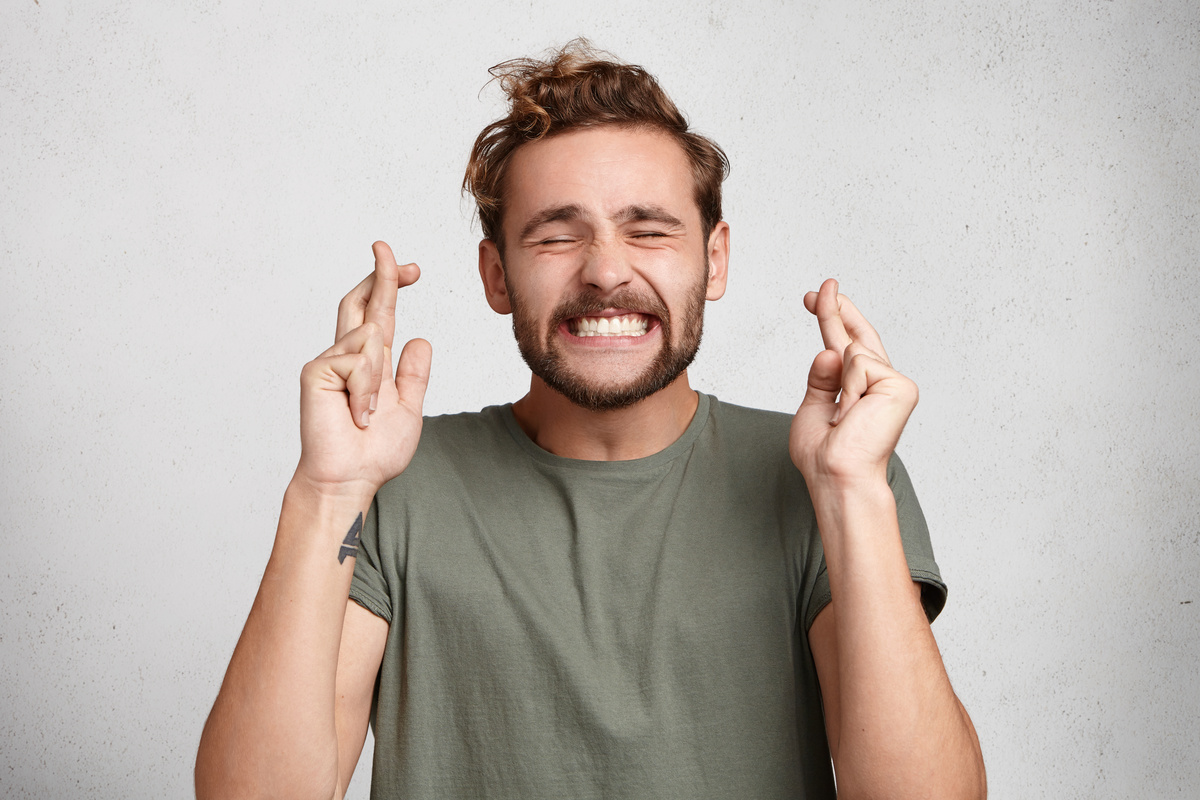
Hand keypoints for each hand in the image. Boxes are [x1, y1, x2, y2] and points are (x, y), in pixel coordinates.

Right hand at [294, 241, 431, 494]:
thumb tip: (419, 339)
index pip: (379, 313)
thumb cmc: (374, 451)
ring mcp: (328, 362)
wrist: (351, 477)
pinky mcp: (316, 372)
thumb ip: (413, 375)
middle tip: (387, 248)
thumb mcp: (409, 407)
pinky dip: (366, 391)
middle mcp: (346, 356)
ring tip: (368, 413)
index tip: (411, 269)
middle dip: (379, 274)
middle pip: (360, 302)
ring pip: (370, 337)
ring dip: (379, 379)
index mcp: (369, 362)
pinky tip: (356, 414)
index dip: (391, 286)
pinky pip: (358, 361)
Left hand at [789, 279, 917, 486]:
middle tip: (824, 285)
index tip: (815, 296)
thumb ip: (821, 379)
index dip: (832, 318)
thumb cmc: (825, 455)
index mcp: (859, 389)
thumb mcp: (814, 408)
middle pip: (856, 336)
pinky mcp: (900, 386)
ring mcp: (894, 383)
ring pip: (851, 351)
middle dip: (835, 310)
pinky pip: (859, 363)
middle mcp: (881, 384)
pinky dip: (848, 388)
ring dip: (838, 383)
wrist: (837, 474)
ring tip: (844, 416)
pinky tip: (854, 412)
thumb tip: (829, 349)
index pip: (847, 345)